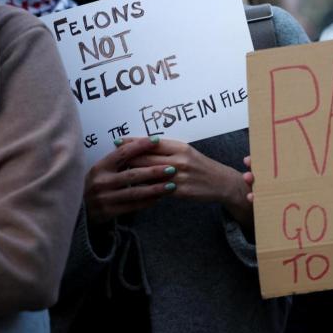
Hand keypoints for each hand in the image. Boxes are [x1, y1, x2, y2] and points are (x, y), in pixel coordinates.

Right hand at [84, 137, 175, 223]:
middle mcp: (102, 181)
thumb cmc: (95, 184)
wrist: (79, 208)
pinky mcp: (108, 212)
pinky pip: (132, 206)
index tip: (157, 140)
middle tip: (172, 168)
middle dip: (154, 171)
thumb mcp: (101, 170)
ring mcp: (105, 198)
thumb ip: (117, 160)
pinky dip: (147, 202)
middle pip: (132, 174)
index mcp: (100, 166)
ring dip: (155, 188)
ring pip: (134, 192)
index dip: (140, 146)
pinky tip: (159, 198)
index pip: (123, 153)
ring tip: (171, 185)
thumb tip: (141, 145)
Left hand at [129, 140, 252, 227]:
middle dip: (128, 157)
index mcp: (180, 147)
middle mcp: (180, 160)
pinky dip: (145, 188)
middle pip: (148, 158)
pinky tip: (133, 188)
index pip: (152, 142)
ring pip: (150, 174)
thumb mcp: (186, 152)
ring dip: (133, 173)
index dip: (133, 142)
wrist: (221, 182)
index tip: (118, 140)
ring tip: (118, 172)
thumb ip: (166, 150)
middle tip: (112, 157)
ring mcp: (180, 177)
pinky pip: (158, 190)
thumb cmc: (200, 165)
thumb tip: (142, 147)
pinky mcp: (181, 191)